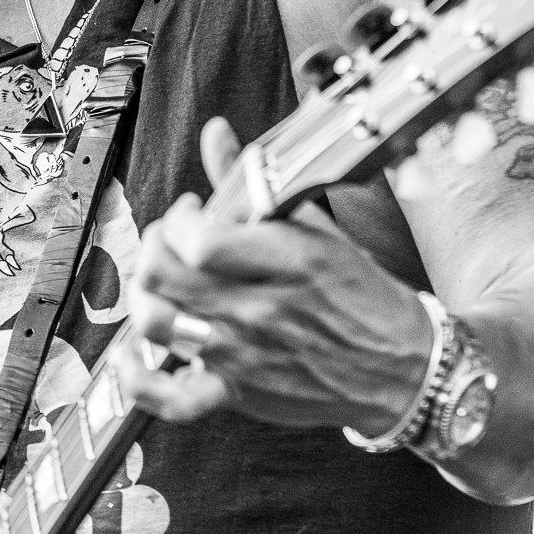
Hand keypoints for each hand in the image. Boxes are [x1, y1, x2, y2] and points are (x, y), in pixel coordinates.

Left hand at [117, 117, 432, 427]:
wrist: (398, 366)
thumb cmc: (359, 295)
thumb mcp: (315, 226)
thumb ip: (253, 180)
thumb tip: (216, 135)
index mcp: (285, 261)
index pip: (199, 240)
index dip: (180, 219)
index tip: (192, 212)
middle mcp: (259, 309)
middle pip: (164, 275)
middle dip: (155, 245)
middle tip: (172, 241)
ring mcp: (244, 355)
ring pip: (157, 323)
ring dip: (144, 296)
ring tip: (161, 283)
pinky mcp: (237, 393)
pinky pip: (169, 398)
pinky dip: (138, 377)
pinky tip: (135, 353)